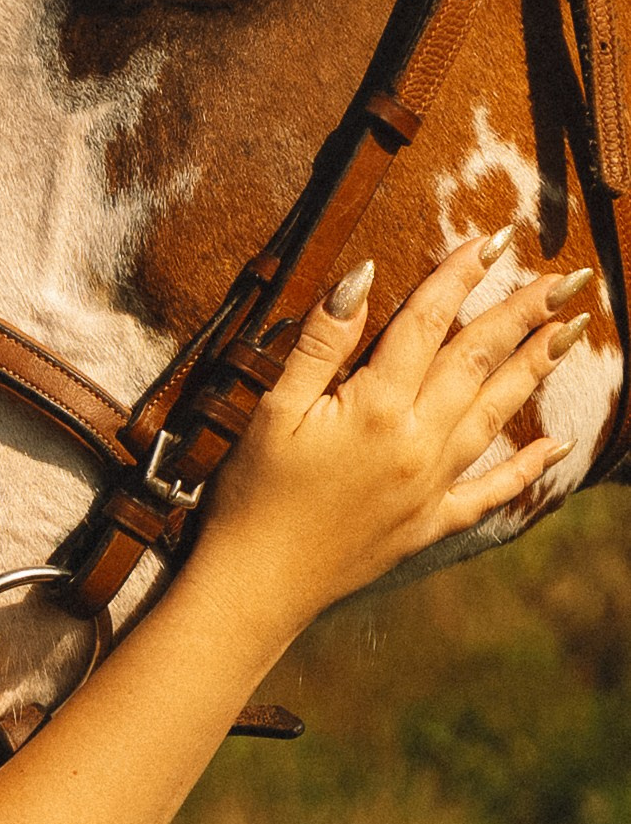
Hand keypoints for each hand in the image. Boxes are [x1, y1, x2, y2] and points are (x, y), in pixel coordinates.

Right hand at [196, 234, 588, 634]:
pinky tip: (559, 445)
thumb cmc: (253, 494)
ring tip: (571, 332)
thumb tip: (361, 276)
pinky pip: (491, 492)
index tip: (495, 238)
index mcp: (376, 406)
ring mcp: (430, 485)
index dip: (460, 275)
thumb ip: (322, 343)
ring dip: (535, 368)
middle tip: (567, 280)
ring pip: (495, 413)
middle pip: (477, 360)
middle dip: (523, 313)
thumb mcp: (274, 408)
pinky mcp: (430, 522)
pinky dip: (527, 468)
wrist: (256, 585)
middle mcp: (417, 441)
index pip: (427, 322)